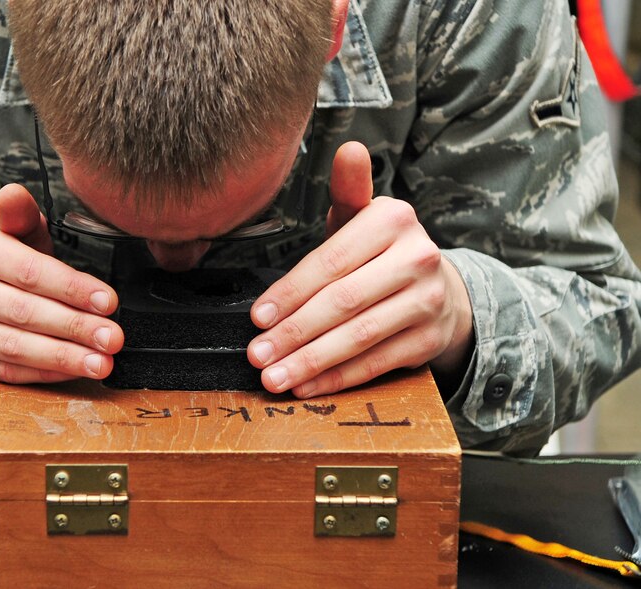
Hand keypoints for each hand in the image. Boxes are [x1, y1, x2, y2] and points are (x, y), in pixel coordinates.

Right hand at [0, 183, 123, 384]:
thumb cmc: (5, 262)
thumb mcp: (16, 232)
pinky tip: (75, 371)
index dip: (72, 288)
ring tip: (100, 362)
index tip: (109, 301)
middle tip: (113, 337)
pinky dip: (46, 374)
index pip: (30, 271)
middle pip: (25, 311)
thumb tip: (15, 194)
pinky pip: (8, 372)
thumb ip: (23, 216)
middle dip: (76, 327)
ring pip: (16, 346)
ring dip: (64, 357)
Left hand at [247, 142, 473, 397]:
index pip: (330, 261)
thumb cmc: (384, 252)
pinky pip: (376, 363)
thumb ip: (348, 190)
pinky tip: (307, 385)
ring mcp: (427, 301)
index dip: (290, 292)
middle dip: (293, 333)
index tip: (257, 317)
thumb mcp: (365, 215)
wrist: (441, 288)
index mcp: (393, 220)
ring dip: (311, 361)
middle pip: (342, 302)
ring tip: (274, 376)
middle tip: (257, 354)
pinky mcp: (429, 339)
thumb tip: (348, 148)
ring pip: (359, 336)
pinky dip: (338, 378)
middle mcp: (417, 257)